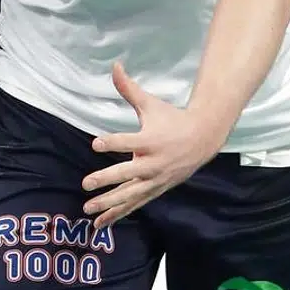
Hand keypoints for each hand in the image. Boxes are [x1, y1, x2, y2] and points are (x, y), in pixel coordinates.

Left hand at [81, 62, 227, 229]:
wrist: (203, 139)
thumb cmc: (172, 119)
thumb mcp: (151, 104)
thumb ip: (129, 89)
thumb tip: (115, 66)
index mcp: (151, 140)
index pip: (128, 142)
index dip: (112, 142)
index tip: (95, 143)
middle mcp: (153, 162)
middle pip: (127, 173)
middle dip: (106, 179)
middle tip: (86, 183)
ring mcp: (155, 179)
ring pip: (130, 195)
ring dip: (109, 203)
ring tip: (88, 209)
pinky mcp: (155, 190)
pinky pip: (135, 204)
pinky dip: (118, 214)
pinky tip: (101, 223)